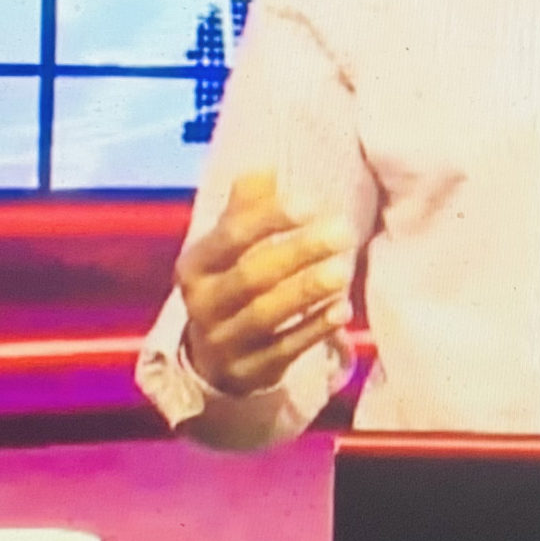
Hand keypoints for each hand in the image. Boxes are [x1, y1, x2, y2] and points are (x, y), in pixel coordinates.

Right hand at [176, 170, 357, 397]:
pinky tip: (342, 310)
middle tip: (343, 232)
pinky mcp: (248, 372)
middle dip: (298, 252)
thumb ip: (246, 209)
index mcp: (195, 265)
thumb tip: (263, 168)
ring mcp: (222, 342)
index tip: (312, 204)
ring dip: (307, 292)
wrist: (212, 358)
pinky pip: (283, 350)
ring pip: (266, 315)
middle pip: (251, 276)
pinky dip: (313, 330)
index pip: (230, 236)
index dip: (271, 218)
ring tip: (344, 271)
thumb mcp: (228, 247)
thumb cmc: (230, 285)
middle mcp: (202, 304)